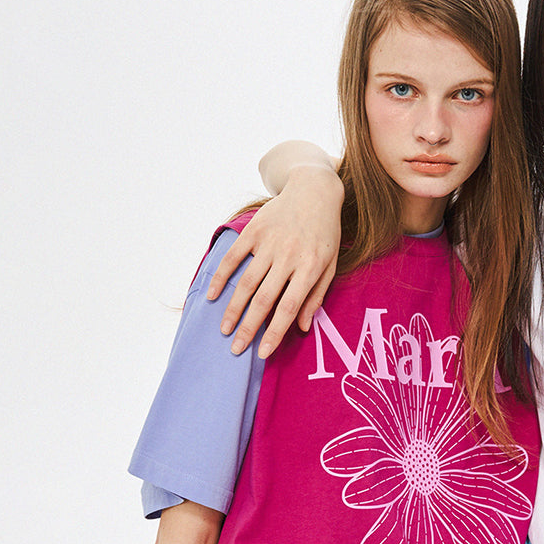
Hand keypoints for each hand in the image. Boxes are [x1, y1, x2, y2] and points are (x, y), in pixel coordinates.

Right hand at [206, 165, 342, 357]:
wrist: (315, 191)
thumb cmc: (325, 233)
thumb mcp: (330, 265)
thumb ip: (316, 296)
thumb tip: (302, 328)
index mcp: (310, 268)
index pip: (289, 308)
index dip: (274, 333)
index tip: (263, 353)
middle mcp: (289, 257)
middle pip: (264, 300)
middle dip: (248, 328)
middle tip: (236, 349)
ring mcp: (270, 243)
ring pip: (246, 282)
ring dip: (232, 309)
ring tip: (224, 329)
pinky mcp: (254, 231)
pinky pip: (233, 257)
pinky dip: (221, 277)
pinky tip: (213, 296)